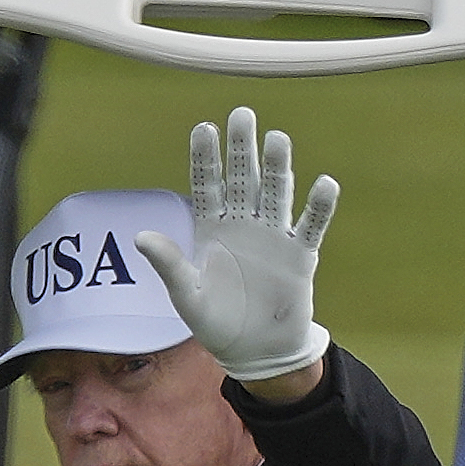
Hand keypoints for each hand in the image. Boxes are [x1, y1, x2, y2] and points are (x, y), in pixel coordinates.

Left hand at [135, 106, 337, 389]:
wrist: (255, 350)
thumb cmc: (216, 322)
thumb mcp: (187, 295)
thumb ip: (169, 264)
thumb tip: (140, 237)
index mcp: (213, 228)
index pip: (208, 185)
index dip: (206, 158)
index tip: (204, 128)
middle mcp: (244, 224)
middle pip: (244, 178)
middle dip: (243, 148)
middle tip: (242, 115)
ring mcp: (273, 237)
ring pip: (276, 193)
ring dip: (278, 168)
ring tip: (277, 139)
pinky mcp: (300, 256)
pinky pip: (310, 226)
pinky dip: (318, 207)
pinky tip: (324, 184)